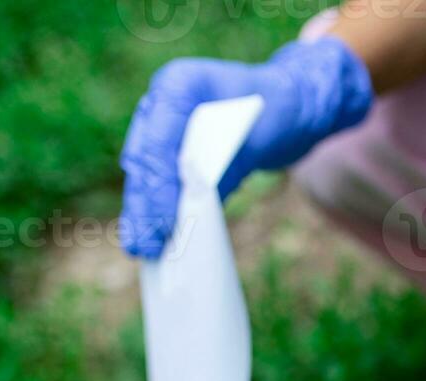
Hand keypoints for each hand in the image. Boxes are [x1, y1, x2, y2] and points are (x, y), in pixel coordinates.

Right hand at [119, 37, 372, 257]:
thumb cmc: (276, 112)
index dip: (157, 185)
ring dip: (141, 213)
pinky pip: (158, 184)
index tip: (161, 222)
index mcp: (176, 86)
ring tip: (140, 249)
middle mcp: (160, 104)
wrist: (285, 107)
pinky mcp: (172, 153)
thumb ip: (225, 161)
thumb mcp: (259, 134)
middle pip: (144, 161)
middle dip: (144, 206)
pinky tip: (153, 239)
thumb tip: (195, 199)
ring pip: (144, 175)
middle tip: (145, 244)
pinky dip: (156, 211)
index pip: (157, 142)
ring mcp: (161, 127)